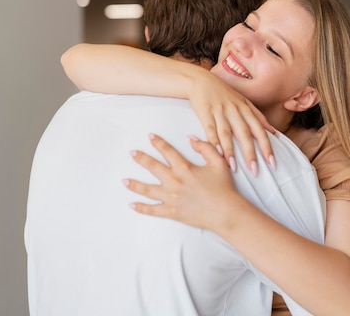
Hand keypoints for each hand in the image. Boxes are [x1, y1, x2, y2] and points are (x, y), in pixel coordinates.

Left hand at [124, 133, 243, 230]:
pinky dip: (141, 208)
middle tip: (132, 154)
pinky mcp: (172, 212)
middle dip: (141, 159)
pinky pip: (152, 210)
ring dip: (134, 184)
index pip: (167, 151)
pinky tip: (132, 204)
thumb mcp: (218, 162)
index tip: (150, 137)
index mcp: (185, 168)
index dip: (158, 143)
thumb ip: (205, 148)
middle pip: (153, 167)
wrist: (225, 212)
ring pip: (147, 190)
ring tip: (124, 180)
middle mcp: (174, 182)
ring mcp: (171, 198)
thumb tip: (191, 139)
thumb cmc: (224, 188)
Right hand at [189, 72, 275, 174]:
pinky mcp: (206, 113)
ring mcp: (220, 112)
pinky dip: (213, 141)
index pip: (259, 130)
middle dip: (250, 153)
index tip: (272, 162)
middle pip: (245, 134)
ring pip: (227, 134)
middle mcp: (235, 111)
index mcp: (246, 109)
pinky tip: (216, 153)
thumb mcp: (244, 102)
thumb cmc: (224, 93)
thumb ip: (258, 117)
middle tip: (255, 171)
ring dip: (230, 151)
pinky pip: (210, 129)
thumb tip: (273, 132)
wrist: (201, 81)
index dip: (266, 146)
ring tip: (233, 167)